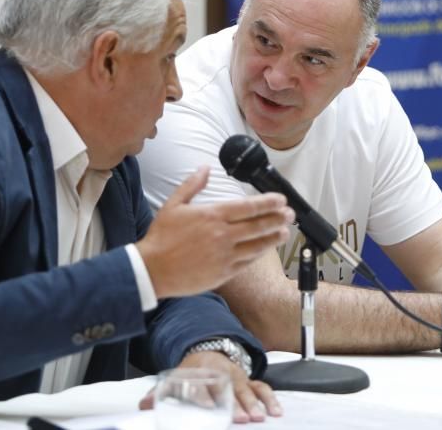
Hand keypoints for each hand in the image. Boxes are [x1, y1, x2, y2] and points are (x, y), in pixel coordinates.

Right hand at [136, 166, 293, 297]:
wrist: (151, 270)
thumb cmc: (161, 238)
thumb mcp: (173, 205)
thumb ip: (192, 185)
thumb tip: (204, 168)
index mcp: (212, 216)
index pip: (248, 207)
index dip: (268, 202)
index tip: (281, 200)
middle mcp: (222, 235)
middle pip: (258, 225)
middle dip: (278, 218)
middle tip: (290, 214)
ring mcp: (225, 256)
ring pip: (257, 245)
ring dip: (273, 237)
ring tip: (284, 232)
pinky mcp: (224, 273)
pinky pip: (247, 262)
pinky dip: (258, 254)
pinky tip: (265, 249)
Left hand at [138, 351, 281, 423]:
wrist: (207, 352)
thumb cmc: (190, 374)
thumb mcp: (174, 379)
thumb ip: (158, 393)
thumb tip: (143, 406)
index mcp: (198, 373)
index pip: (200, 386)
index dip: (204, 397)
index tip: (209, 409)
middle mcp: (219, 374)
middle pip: (228, 389)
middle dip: (235, 404)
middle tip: (242, 419)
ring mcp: (236, 376)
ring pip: (246, 388)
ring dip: (254, 403)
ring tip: (259, 417)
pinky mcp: (248, 379)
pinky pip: (261, 386)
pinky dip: (270, 398)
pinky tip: (276, 411)